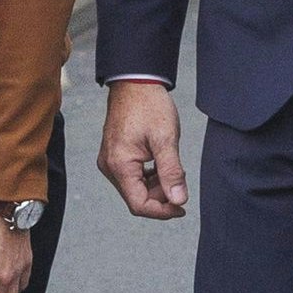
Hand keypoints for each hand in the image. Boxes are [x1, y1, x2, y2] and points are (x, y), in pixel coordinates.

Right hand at [99, 79, 188, 218]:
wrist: (136, 82)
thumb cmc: (149, 105)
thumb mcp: (166, 139)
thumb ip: (172, 172)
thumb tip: (179, 200)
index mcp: (119, 165)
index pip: (139, 204)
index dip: (162, 211)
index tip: (182, 208)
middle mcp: (110, 166)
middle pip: (137, 198)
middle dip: (161, 196)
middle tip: (180, 182)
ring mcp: (111, 161)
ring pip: (135, 188)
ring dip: (157, 186)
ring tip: (173, 169)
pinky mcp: (116, 155)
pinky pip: (133, 176)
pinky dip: (150, 176)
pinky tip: (163, 164)